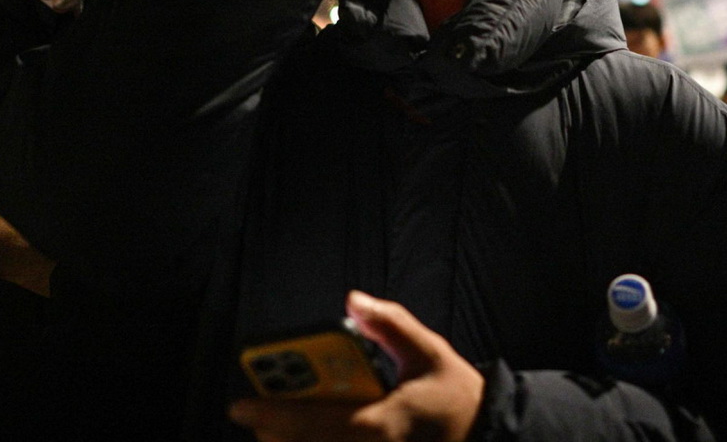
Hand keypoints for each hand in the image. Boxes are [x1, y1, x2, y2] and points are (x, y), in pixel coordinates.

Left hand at [229, 290, 484, 441]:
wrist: (488, 437)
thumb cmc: (454, 396)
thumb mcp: (429, 352)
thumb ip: (390, 323)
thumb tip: (353, 299)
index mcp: (382, 424)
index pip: (314, 422)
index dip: (271, 415)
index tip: (239, 406)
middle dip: (272, 434)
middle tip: (254, 415)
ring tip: (275, 428)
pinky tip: (304, 436)